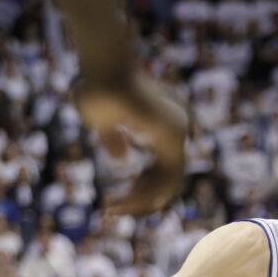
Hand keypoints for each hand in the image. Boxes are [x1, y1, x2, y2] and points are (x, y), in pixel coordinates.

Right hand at [78, 71, 186, 214]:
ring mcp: (178, 131)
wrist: (104, 65)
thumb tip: (121, 159)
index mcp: (162, 125)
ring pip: (169, 184)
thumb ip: (113, 139)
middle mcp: (175, 128)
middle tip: (116, 210)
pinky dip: (148, 193)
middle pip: (168, 181)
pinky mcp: (174, 135)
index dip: (141, 189)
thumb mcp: (102, 120)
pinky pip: (168, 178)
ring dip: (142, 201)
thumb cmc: (99, 85)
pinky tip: (124, 201)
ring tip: (116, 208)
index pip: (161, 169)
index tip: (116, 200)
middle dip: (142, 200)